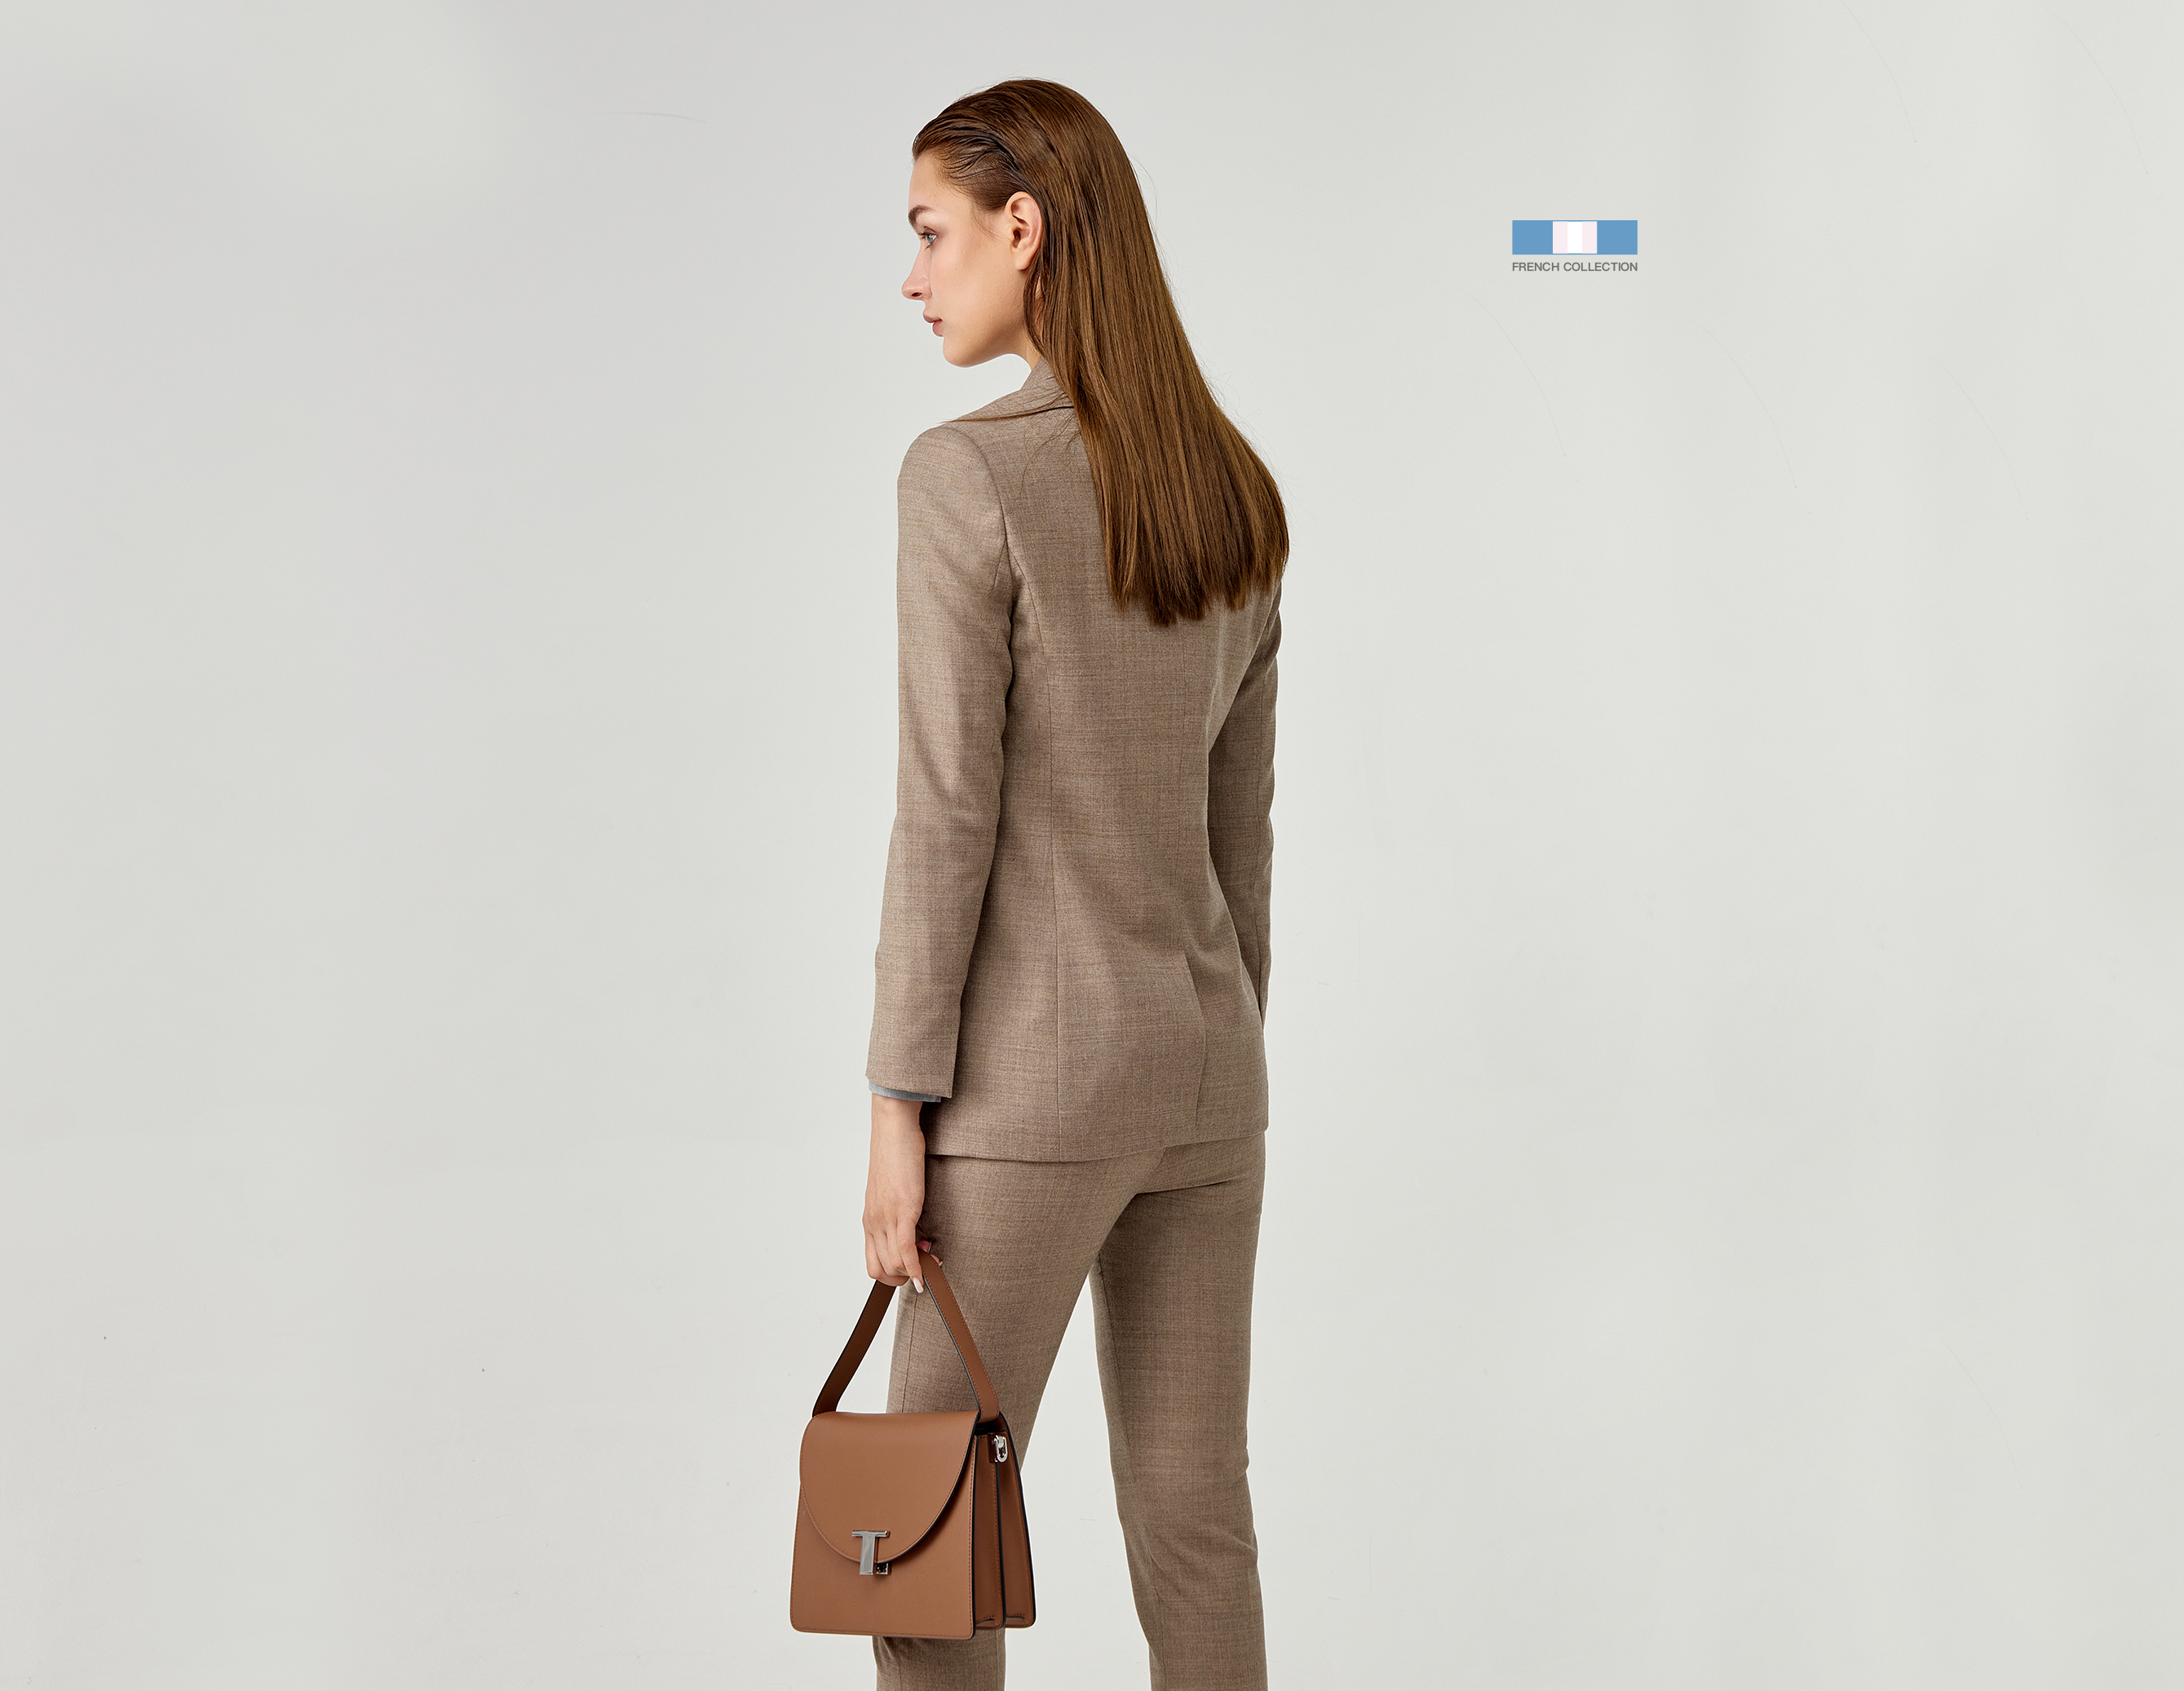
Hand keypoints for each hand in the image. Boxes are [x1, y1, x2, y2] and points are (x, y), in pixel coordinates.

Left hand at [863, 1095, 932, 1289]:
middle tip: (924, 1263)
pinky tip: (929, 1271)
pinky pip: (906, 1249)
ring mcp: (886, 1218)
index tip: (913, 1266)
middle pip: (882, 1270)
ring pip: (894, 1265)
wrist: (893, 1130)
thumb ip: (894, 1212)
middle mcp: (873, 1223)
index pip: (873, 1265)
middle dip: (905, 1277)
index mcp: (869, 1219)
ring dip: (915, 1271)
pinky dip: (917, 1267)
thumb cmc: (893, 1155)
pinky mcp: (903, 1209)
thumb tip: (911, 1229)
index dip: (894, 1275)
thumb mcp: (889, 1190)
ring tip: (931, 1257)